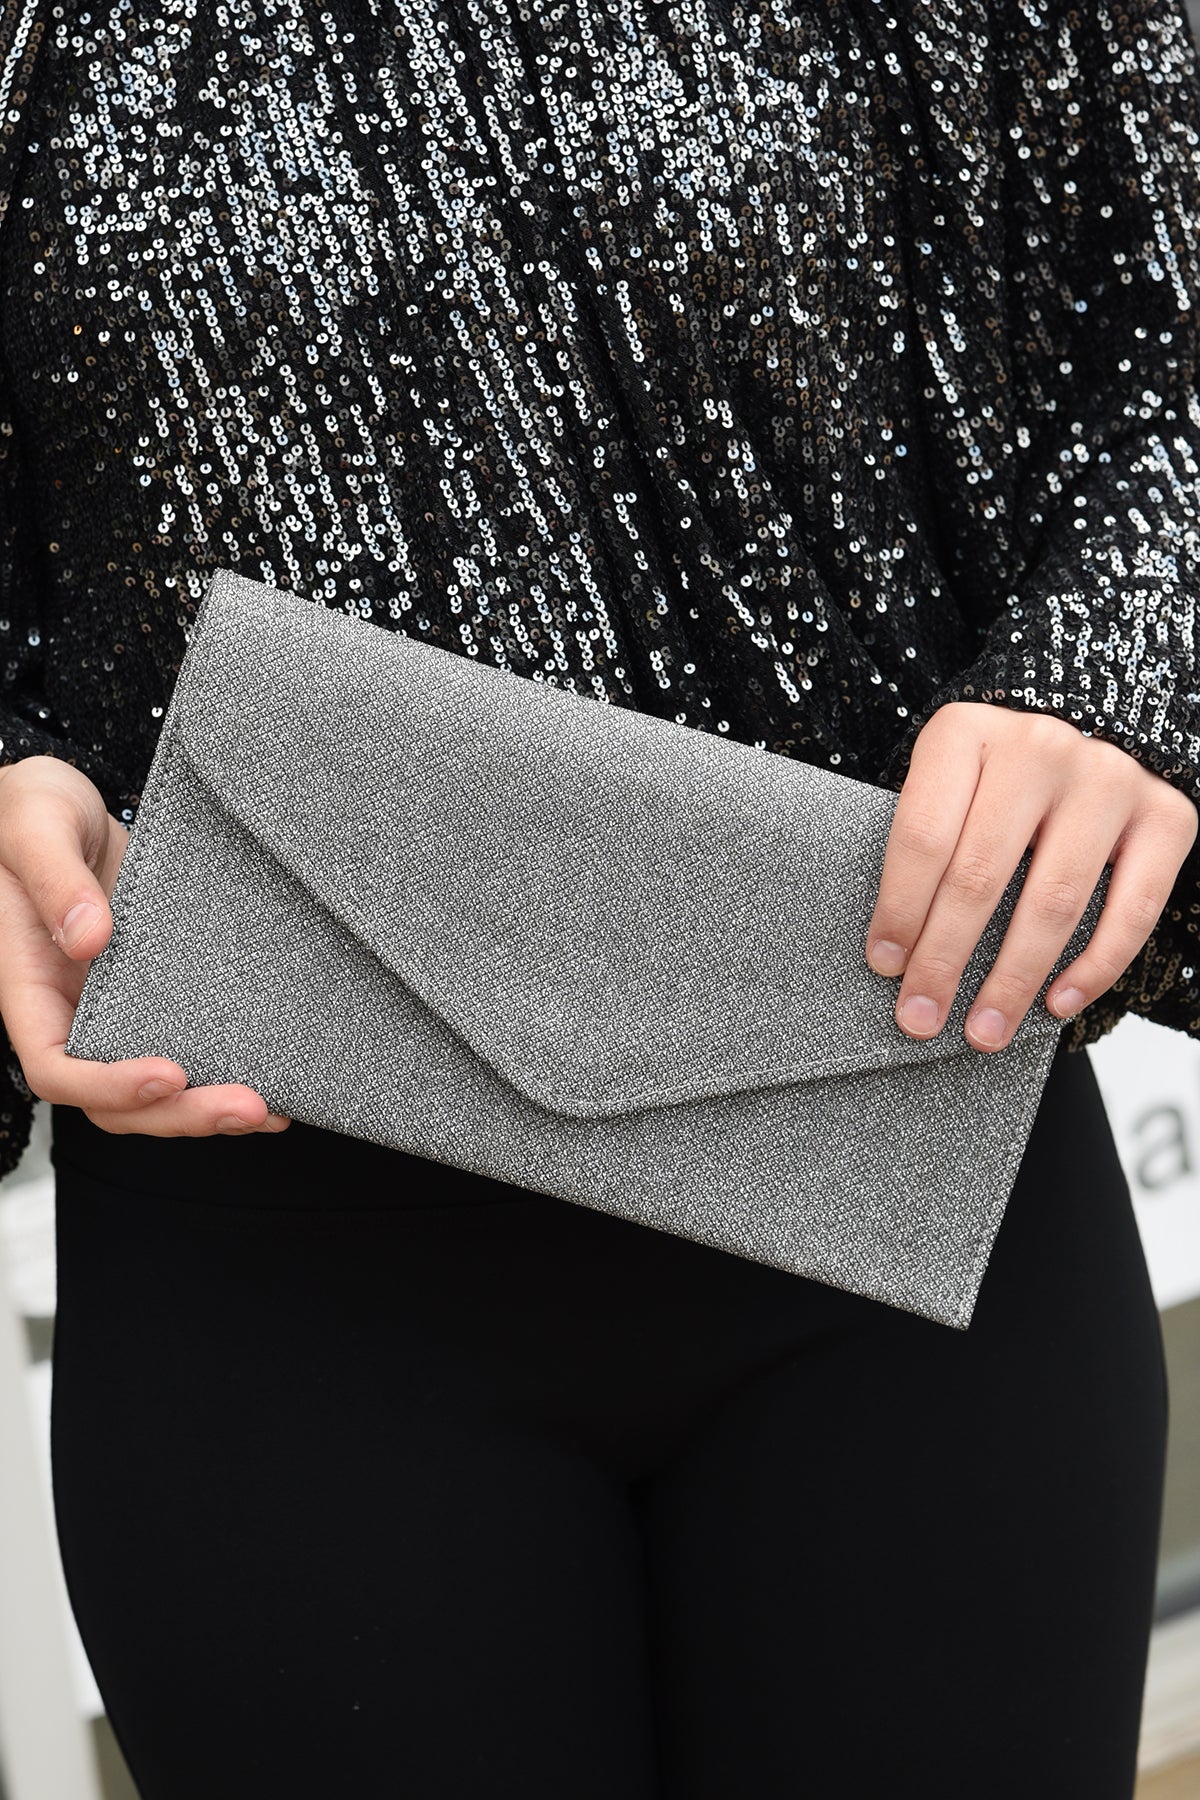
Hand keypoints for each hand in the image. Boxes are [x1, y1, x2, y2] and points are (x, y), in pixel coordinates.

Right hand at [0, 754, 289, 1133]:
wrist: (60, 797)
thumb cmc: (29, 807)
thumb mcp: (35, 825)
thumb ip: (56, 879)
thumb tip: (89, 939)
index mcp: (28, 985)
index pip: (56, 1067)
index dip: (109, 1085)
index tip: (169, 1074)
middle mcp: (73, 1009)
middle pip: (115, 1099)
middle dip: (181, 1113)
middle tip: (251, 1106)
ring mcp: (118, 1006)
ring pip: (155, 1089)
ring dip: (207, 1108)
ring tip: (271, 1110)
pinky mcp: (159, 991)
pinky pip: (187, 1044)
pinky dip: (226, 1069)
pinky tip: (277, 1078)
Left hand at [864, 703, 1199, 1051]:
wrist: (1098, 724)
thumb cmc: (1000, 774)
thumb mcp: (948, 784)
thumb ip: (928, 845)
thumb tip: (896, 956)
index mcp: (965, 731)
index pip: (922, 837)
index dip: (899, 910)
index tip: (884, 966)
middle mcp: (1039, 745)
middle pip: (979, 874)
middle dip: (944, 960)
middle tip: (921, 1018)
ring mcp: (1108, 777)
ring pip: (1052, 901)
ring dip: (1013, 980)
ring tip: (984, 1030)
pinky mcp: (1167, 815)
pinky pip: (1131, 910)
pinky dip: (1093, 967)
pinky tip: (1056, 1003)